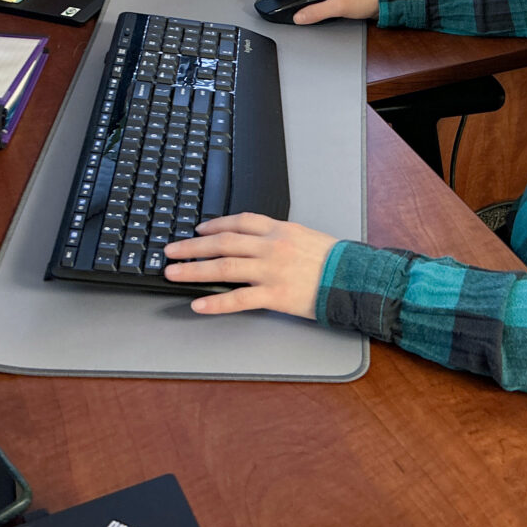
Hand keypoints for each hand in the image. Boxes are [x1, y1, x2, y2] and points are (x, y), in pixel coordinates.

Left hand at [163, 213, 336, 317]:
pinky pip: (238, 299)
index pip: (239, 222)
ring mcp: (271, 271)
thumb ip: (280, 237)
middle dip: (193, 246)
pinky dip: (215, 302)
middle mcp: (271, 247)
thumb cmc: (335, 261)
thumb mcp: (306, 237)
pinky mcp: (274, 296)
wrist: (356, 279)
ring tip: (173, 273)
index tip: (198, 230)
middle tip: (171, 250)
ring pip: (224, 268)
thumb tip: (255, 242)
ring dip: (194, 270)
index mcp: (280, 230)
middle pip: (223, 243)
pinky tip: (198, 304)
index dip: (215, 225)